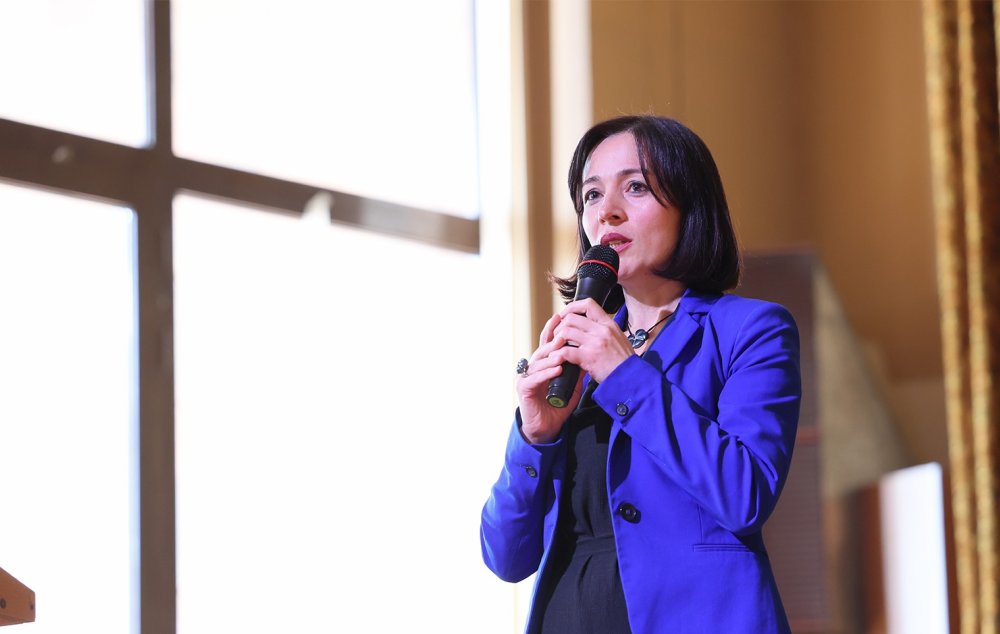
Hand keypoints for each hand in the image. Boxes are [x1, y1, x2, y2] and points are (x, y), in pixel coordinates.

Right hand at [515, 312, 583, 443]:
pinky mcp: (523, 389)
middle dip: (553, 340)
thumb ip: (577, 371)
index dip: (553, 330)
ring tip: (563, 351)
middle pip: (542, 349)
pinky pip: (534, 378)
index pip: (547, 343)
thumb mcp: (571, 385)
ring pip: (538, 362)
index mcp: (543, 365)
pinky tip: (557, 369)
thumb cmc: (557, 406)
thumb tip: (588, 354)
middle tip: (564, 333)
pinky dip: (546, 373)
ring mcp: (526, 377)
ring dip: (551, 356)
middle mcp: (532, 368)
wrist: (546, 428)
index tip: (562, 317)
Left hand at [552, 298, 634, 382]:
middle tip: (557, 335)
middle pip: (571, 318)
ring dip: (557, 339)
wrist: (631, 377)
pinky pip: (566, 351)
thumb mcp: (619, 338)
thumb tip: (591, 324)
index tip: (565, 315)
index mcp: (609, 324)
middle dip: (560, 325)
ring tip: (557, 347)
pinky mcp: (588, 358)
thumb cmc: (624, 361)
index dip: (572, 307)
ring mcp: (595, 343)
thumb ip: (605, 330)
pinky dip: (558, 354)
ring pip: (566, 331)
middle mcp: (601, 330)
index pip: (588, 304)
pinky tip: (558, 358)